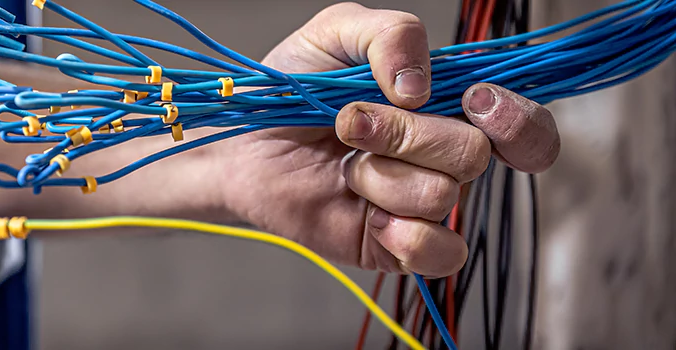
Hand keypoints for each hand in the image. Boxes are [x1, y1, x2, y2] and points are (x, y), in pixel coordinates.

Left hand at [213, 3, 559, 276]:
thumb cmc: (292, 89)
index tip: (472, 100)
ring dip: (379, 175)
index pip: (524, 126)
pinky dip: (402, 233)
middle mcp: (445, 157)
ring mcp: (423, 205)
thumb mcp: (337, 33)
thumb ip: (391, 34)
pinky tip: (364, 212)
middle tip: (349, 124)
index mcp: (450, 106)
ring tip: (343, 165)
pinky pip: (439, 253)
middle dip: (404, 135)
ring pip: (441, 197)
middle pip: (473, 155)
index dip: (516, 118)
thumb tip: (421, 86)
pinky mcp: (399, 247)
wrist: (241, 144)